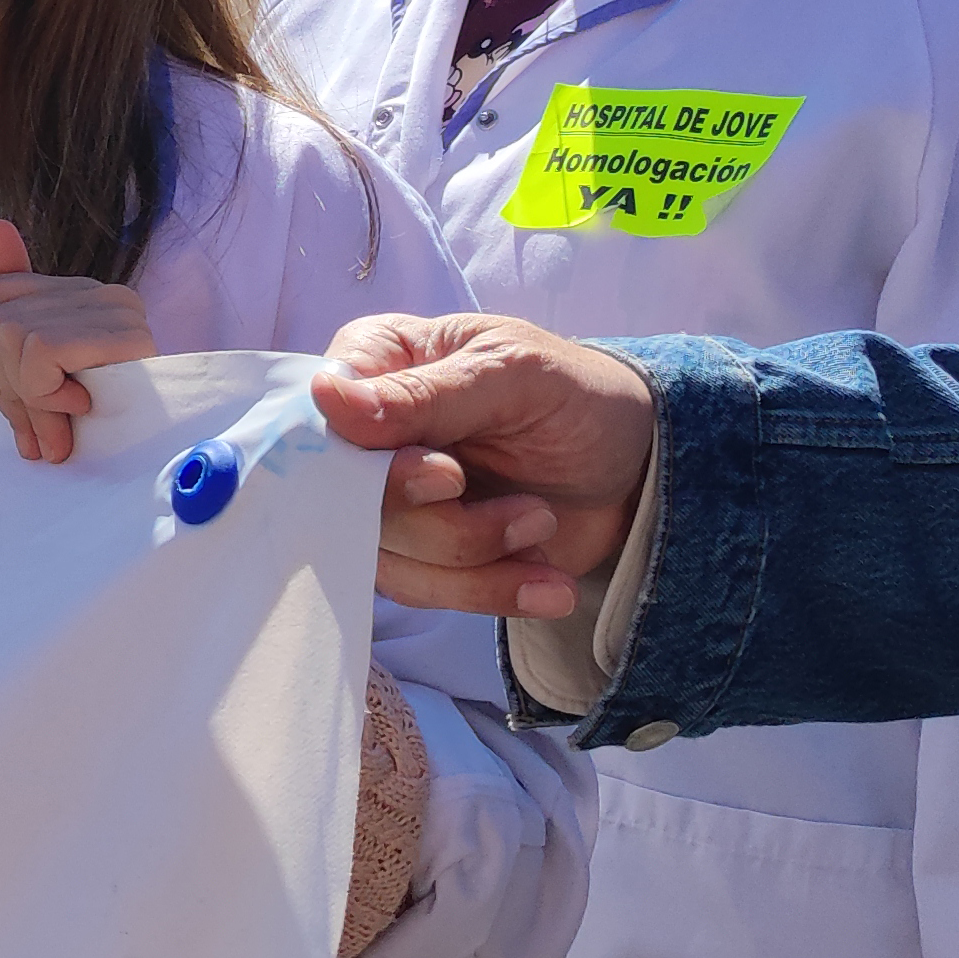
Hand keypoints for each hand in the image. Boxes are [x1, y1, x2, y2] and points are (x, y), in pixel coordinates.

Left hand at [0, 218, 159, 463]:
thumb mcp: (22, 380)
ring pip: (10, 336)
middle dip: (7, 385)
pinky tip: (79, 404)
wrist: (155, 450)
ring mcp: (111, 305)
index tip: (22, 397)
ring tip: (67, 412)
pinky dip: (46, 392)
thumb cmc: (87, 423)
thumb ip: (1, 319)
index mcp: (70, 291)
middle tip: (42, 425)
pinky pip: (41, 353)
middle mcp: (94, 289)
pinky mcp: (120, 332)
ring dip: (31, 395)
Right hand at [313, 313, 660, 617]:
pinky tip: (546, 580)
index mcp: (373, 363)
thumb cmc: (577, 397)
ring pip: (387, 559)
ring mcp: (390, 499)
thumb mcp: (513, 376)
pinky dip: (491, 592)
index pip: (320, 423)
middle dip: (445, 525)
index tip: (447, 476)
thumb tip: (326, 398)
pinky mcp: (421, 555)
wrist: (638, 467)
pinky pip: (423, 594)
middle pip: (349, 506)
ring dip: (478, 559)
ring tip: (544, 524)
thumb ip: (424, 394)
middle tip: (527, 512)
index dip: (368, 468)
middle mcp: (365, 434)